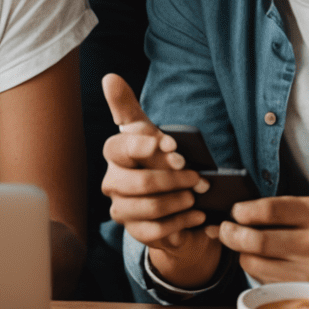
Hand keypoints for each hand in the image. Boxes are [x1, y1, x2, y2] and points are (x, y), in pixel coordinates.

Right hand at [100, 73, 221, 289]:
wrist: (170, 200)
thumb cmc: (157, 158)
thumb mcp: (148, 132)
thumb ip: (128, 107)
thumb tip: (109, 77)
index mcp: (114, 154)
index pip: (120, 148)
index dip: (147, 148)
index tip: (174, 147)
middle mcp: (111, 182)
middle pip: (141, 183)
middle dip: (174, 180)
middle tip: (198, 178)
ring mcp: (121, 209)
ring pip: (151, 208)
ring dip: (180, 202)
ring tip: (197, 196)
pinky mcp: (135, 232)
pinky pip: (157, 231)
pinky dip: (182, 223)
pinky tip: (197, 215)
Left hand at [217, 196, 308, 300]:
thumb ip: (285, 209)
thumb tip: (242, 213)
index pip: (268, 210)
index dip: (243, 211)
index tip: (235, 212)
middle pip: (257, 241)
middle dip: (232, 235)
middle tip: (225, 230)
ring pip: (258, 265)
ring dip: (243, 255)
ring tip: (243, 246)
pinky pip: (270, 283)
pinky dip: (259, 272)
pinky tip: (262, 263)